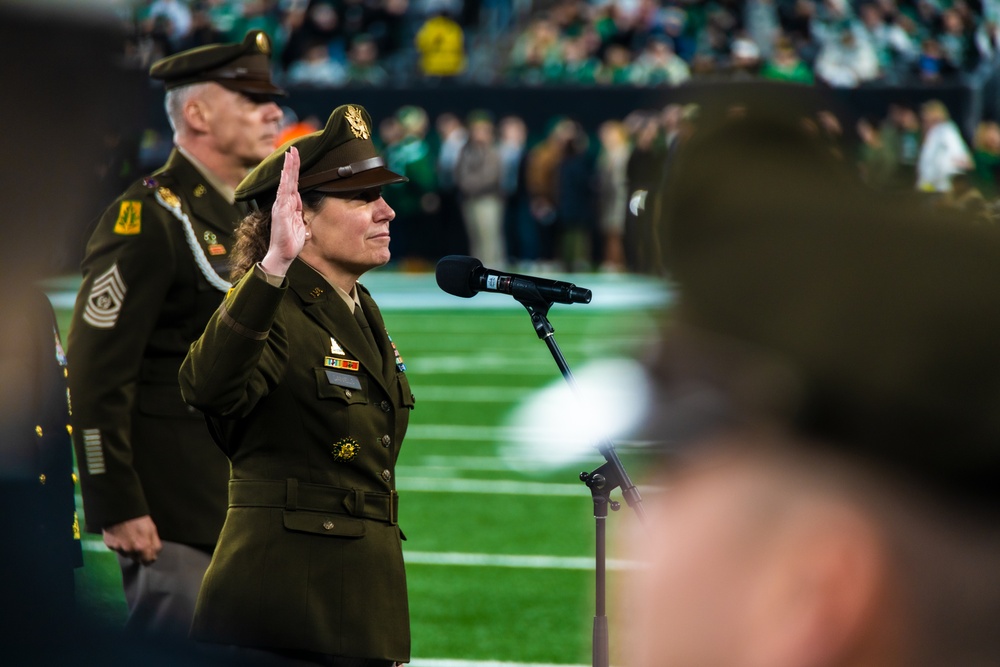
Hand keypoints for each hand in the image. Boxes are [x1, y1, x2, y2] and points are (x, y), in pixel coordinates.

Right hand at [103, 515, 161, 564]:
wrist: (120, 510)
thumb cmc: (139, 518)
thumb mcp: (152, 530)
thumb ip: (155, 544)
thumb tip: (154, 555)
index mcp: (143, 546)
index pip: (147, 562)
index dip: (149, 558)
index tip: (149, 555)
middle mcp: (130, 550)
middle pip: (136, 558)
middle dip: (138, 553)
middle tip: (138, 542)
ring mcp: (118, 548)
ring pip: (126, 554)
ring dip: (128, 549)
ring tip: (128, 536)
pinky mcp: (109, 545)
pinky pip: (116, 548)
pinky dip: (118, 544)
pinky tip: (120, 535)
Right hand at [261, 147, 305, 276]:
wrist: (282, 254)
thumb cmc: (291, 242)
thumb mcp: (300, 225)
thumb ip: (300, 215)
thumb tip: (302, 210)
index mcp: (290, 205)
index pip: (293, 184)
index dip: (295, 170)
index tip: (297, 157)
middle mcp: (283, 203)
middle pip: (289, 179)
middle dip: (292, 163)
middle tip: (294, 148)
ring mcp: (281, 206)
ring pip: (286, 183)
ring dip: (288, 169)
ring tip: (290, 154)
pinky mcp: (281, 212)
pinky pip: (283, 194)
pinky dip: (285, 183)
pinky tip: (286, 173)